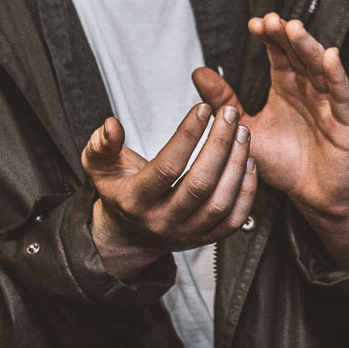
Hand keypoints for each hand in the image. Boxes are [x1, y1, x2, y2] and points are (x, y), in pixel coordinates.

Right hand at [82, 103, 257, 279]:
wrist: (129, 235)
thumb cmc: (119, 193)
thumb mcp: (99, 167)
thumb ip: (101, 144)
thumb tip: (112, 126)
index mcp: (135, 201)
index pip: (167, 168)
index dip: (187, 136)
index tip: (202, 109)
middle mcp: (162, 221)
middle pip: (200, 184)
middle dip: (220, 144)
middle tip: (230, 114)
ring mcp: (186, 233)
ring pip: (220, 202)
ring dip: (237, 164)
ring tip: (243, 133)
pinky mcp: (205, 239)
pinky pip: (233, 219)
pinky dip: (247, 191)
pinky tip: (249, 163)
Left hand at [193, 14, 348, 264]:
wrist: (313, 196)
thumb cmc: (284, 162)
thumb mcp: (247, 129)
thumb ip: (225, 103)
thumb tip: (198, 72)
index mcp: (286, 87)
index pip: (279, 54)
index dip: (269, 37)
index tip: (254, 24)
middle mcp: (308, 90)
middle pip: (299, 54)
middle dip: (286, 36)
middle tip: (271, 20)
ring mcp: (329, 104)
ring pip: (319, 69)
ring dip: (308, 47)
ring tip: (294, 29)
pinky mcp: (345, 123)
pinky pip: (342, 96)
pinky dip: (337, 76)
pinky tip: (330, 57)